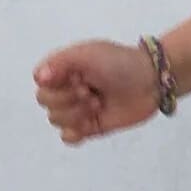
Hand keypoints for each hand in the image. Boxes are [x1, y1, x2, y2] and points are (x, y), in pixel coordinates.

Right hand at [33, 40, 161, 142]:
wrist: (151, 82)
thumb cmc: (120, 62)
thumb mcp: (88, 53)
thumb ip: (60, 61)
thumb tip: (39, 78)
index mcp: (65, 69)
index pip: (41, 82)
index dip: (55, 85)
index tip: (77, 78)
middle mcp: (67, 88)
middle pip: (46, 103)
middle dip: (68, 99)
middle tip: (91, 93)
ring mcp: (78, 109)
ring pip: (56, 120)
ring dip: (76, 114)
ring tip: (98, 104)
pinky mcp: (90, 126)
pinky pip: (68, 138)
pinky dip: (74, 133)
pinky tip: (88, 125)